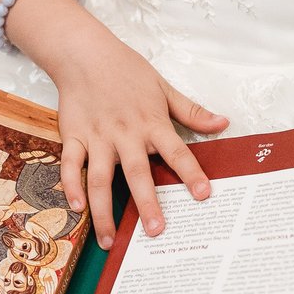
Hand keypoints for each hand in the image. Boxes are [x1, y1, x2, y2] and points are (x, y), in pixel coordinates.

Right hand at [9, 0, 227, 248]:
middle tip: (156, 231)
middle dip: (147, 203)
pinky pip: (70, 165)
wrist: (84, 53)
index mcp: (151, 122)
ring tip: (109, 240)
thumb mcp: (163, 87)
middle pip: (137, 173)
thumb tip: (223, 123)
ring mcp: (97, 137)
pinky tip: (77, 208)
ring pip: (101, 178)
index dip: (191, 173)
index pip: (177, 151)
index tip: (204, 195)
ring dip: (104, 211)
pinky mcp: (73, 135)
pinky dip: (72, 186)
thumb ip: (191, 111)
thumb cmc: (126, 70)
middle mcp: (125, 133)